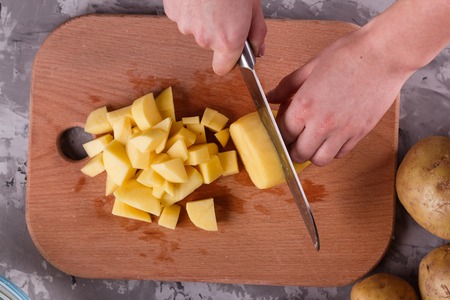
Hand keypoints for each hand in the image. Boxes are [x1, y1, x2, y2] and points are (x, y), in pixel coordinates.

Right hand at [163, 0, 266, 74]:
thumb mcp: (254, 7)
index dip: (228, 59)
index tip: (232, 50)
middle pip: (211, 44)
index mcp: (227, 40)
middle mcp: (205, 38)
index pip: (222, 68)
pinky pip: (183, 15)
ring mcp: (186, 25)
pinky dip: (190, 8)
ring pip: (196, 28)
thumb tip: (257, 49)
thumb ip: (256, 33)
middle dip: (219, 30)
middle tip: (226, 9)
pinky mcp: (173, 12)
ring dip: (203, 17)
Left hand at [267, 27, 411, 165]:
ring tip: (313, 140)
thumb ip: (287, 86)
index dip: (280, 133)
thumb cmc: (349, 54)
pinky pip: (341, 154)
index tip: (283, 128)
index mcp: (304, 106)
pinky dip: (333, 150)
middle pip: (298, 153)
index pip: (282, 134)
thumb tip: (270, 97)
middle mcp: (321, 124)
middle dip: (293, 148)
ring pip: (319, 160)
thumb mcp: (311, 66)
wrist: (385, 54)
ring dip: (313, 153)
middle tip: (295, 138)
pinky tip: (332, 137)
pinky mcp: (360, 133)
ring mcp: (342, 131)